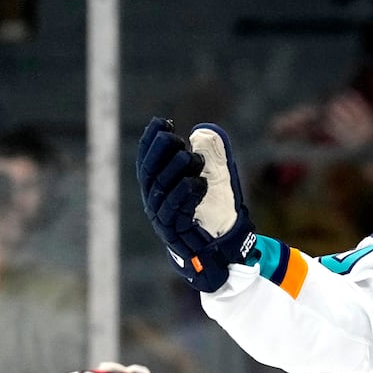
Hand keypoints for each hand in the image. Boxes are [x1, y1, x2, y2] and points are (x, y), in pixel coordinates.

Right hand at [136, 118, 257, 291]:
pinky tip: (199, 182)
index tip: (160, 122)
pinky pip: (175, 212)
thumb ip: (212, 157)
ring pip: (161, 192)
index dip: (151, 142)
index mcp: (158, 190)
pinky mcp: (176, 235)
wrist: (223, 250)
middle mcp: (155, 204)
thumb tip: (204, 131)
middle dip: (159, 152)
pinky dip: (186, 195)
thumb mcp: (217, 179)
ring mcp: (163, 221)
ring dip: (174, 171)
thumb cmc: (216, 213)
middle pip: (150, 175)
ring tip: (189, 156)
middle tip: (173, 136)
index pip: (148, 162)